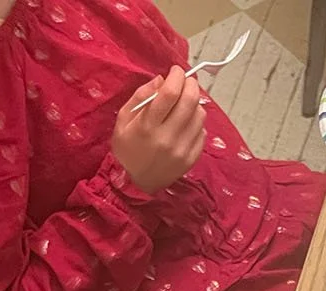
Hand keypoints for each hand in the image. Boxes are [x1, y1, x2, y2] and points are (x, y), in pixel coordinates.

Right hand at [112, 66, 206, 193]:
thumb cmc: (126, 149)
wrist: (134, 184)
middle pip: (190, 100)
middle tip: (185, 81)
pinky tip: (185, 123)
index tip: (176, 70)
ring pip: (200, 115)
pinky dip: (196, 122)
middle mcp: (167, 138)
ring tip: (184, 104)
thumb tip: (161, 80)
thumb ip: (140, 97)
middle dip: (190, 84)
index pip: (170, 93)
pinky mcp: (191, 159)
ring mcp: (182, 150)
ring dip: (194, 103)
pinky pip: (202, 132)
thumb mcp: (123, 120)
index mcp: (147, 126)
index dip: (177, 75)